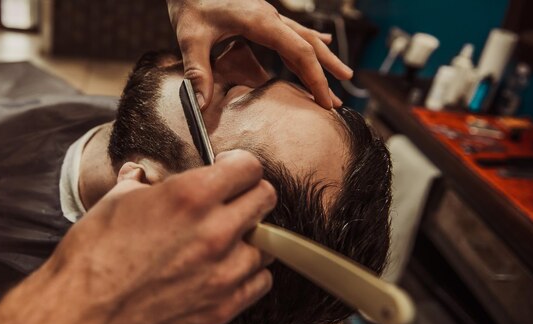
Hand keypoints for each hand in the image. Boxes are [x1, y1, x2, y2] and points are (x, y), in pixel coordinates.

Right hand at [0, 150, 275, 323]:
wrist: (81, 311)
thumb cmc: (93, 255)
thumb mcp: (117, 200)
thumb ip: (143, 181)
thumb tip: (143, 174)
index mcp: (191, 196)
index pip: (249, 166)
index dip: (240, 164)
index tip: (230, 171)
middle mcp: (215, 231)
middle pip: (265, 198)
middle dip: (250, 193)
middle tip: (234, 200)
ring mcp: (223, 272)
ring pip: (268, 242)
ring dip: (251, 236)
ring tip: (229, 239)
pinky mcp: (222, 305)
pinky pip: (260, 281)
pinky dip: (248, 273)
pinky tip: (227, 269)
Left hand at [166, 0, 352, 109]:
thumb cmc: (190, 1)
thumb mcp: (190, 37)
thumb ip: (198, 71)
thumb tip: (201, 105)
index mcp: (260, 21)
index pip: (299, 52)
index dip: (315, 78)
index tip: (323, 102)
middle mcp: (270, 17)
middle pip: (308, 46)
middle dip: (325, 74)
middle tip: (337, 102)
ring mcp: (268, 15)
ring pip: (304, 38)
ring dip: (323, 59)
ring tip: (343, 76)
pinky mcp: (261, 15)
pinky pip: (293, 31)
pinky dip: (310, 42)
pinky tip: (322, 42)